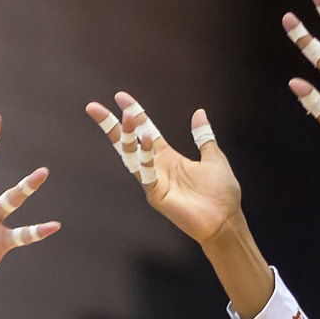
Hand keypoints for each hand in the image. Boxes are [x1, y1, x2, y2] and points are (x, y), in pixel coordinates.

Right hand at [86, 93, 241, 246]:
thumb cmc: (221, 195)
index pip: (144, 130)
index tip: (119, 96)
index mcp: (168, 157)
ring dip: (126, 137)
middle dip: (111, 125)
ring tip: (124, 116)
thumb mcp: (214, 157)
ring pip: (132, 156)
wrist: (225, 222)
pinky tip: (147, 140)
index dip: (134, 112)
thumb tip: (199, 112)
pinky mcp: (157, 196)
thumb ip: (203, 136)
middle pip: (128, 142)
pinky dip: (146, 158)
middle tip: (93, 108)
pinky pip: (147, 174)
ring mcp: (155, 182)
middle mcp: (157, 167)